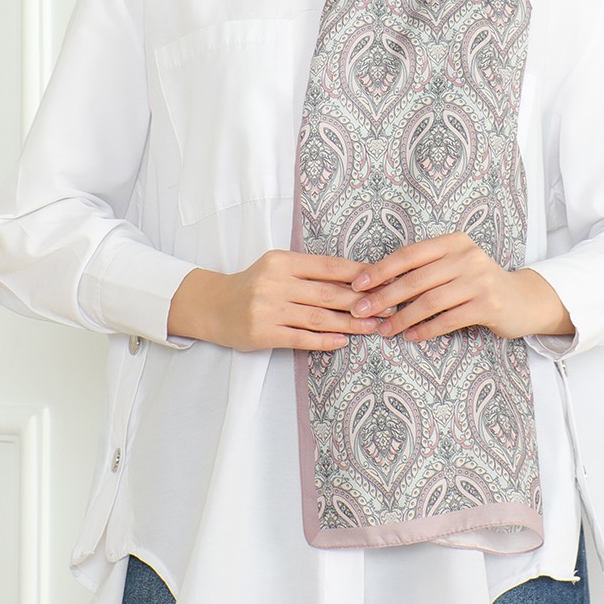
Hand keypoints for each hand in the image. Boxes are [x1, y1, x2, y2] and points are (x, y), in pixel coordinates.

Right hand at [168, 251, 379, 351]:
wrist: (214, 306)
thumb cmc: (254, 285)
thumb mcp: (278, 268)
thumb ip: (309, 272)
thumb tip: (356, 279)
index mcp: (282, 261)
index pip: (328, 266)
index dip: (359, 273)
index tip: (383, 280)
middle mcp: (275, 283)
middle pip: (328, 293)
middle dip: (362, 301)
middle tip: (388, 306)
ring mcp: (268, 309)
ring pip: (319, 317)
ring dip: (350, 323)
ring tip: (373, 326)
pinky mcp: (263, 333)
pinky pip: (301, 338)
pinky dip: (325, 341)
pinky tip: (343, 341)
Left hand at [349, 232, 573, 341]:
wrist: (522, 300)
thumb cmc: (477, 283)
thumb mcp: (453, 266)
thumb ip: (424, 270)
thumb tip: (377, 285)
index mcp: (453, 242)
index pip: (409, 254)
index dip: (381, 269)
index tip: (358, 285)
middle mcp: (467, 256)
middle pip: (416, 279)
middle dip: (384, 297)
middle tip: (361, 311)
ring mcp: (479, 280)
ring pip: (429, 301)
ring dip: (402, 318)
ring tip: (384, 330)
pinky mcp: (488, 305)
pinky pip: (448, 319)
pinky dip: (426, 329)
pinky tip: (411, 336)